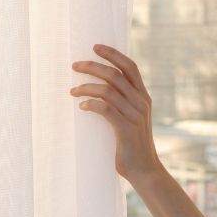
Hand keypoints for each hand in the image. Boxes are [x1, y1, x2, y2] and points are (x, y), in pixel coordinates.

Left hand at [70, 43, 162, 183]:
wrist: (144, 170)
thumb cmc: (131, 145)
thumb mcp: (131, 119)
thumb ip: (122, 103)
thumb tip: (100, 90)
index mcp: (143, 97)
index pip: (130, 67)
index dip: (113, 54)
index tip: (95, 47)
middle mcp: (141, 103)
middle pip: (115, 75)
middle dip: (92, 66)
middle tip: (74, 65)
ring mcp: (135, 115)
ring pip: (107, 90)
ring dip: (86, 87)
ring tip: (72, 91)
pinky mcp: (126, 129)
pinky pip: (105, 109)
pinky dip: (91, 104)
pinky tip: (82, 106)